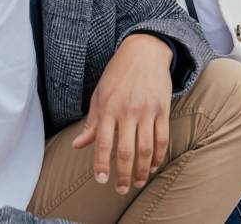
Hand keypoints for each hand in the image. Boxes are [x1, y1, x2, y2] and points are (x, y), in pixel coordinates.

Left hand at [71, 34, 173, 194]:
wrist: (144, 51)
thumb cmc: (117, 73)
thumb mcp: (99, 94)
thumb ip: (91, 123)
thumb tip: (77, 145)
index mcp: (108, 107)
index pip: (102, 143)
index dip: (101, 164)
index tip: (101, 180)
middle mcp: (127, 110)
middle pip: (126, 151)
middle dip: (124, 174)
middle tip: (122, 189)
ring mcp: (147, 110)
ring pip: (146, 148)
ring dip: (143, 170)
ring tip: (139, 182)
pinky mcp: (163, 108)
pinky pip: (162, 137)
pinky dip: (159, 155)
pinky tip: (154, 165)